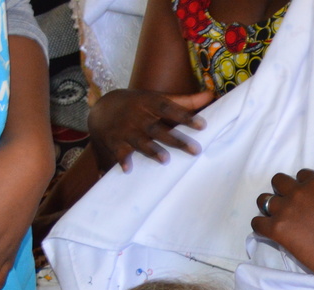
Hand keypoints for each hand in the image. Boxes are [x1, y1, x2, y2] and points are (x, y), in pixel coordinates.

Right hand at [88, 87, 213, 171]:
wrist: (103, 108)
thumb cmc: (139, 104)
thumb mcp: (158, 99)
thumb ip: (185, 101)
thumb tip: (211, 95)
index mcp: (150, 104)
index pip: (169, 109)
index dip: (185, 116)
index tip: (202, 125)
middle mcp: (139, 117)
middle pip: (158, 129)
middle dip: (176, 140)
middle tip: (196, 151)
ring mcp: (126, 130)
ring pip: (140, 142)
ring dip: (151, 150)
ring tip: (165, 159)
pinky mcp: (115, 142)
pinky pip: (119, 153)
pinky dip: (122, 160)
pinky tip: (128, 169)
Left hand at [251, 170, 313, 289]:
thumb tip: (312, 207)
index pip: (300, 175)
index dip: (300, 187)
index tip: (303, 199)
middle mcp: (299, 192)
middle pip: (278, 181)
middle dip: (282, 192)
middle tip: (289, 208)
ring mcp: (286, 209)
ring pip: (263, 200)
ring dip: (269, 209)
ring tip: (278, 221)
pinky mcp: (276, 229)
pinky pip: (257, 223)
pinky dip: (262, 228)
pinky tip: (270, 234)